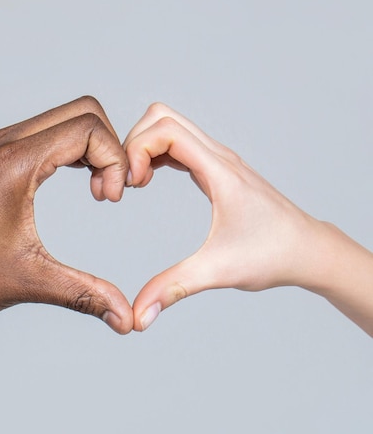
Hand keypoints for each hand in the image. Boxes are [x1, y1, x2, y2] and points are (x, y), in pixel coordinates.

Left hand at [0, 96, 132, 341]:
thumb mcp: (28, 282)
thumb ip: (85, 294)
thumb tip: (127, 320)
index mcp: (14, 164)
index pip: (87, 127)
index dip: (115, 159)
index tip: (111, 200)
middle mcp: (4, 143)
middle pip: (82, 111)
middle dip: (110, 148)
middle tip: (109, 193)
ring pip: (63, 118)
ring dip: (91, 149)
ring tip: (97, 191)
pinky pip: (43, 134)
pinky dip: (70, 151)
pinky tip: (74, 184)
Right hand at [125, 103, 372, 334]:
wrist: (308, 250)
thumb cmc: (273, 255)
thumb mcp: (219, 271)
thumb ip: (174, 289)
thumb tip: (137, 316)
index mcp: (219, 170)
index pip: (166, 129)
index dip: (137, 149)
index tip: (129, 187)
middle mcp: (218, 157)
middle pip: (162, 117)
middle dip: (133, 142)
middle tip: (125, 183)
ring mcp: (217, 160)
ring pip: (169, 126)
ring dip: (142, 147)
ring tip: (132, 184)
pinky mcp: (216, 170)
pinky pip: (178, 145)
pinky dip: (155, 154)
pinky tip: (148, 182)